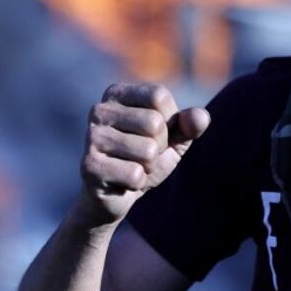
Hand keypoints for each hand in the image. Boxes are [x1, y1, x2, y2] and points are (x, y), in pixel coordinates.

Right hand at [74, 83, 209, 226]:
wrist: (116, 196)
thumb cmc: (145, 158)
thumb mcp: (173, 138)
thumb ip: (189, 124)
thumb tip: (201, 117)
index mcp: (117, 94)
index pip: (159, 95)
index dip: (169, 119)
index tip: (155, 132)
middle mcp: (99, 111)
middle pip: (154, 123)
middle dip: (159, 146)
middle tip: (143, 155)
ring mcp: (92, 138)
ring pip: (147, 150)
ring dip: (149, 166)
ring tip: (133, 166)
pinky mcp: (89, 166)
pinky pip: (135, 174)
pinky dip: (138, 182)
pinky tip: (122, 181)